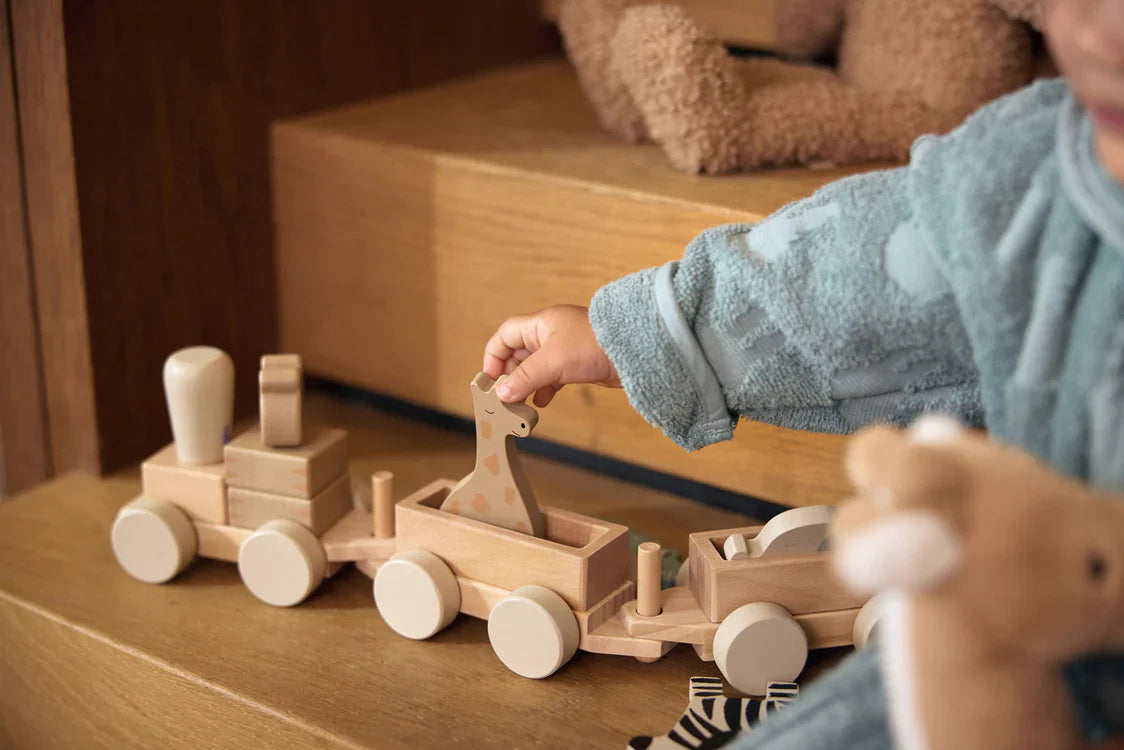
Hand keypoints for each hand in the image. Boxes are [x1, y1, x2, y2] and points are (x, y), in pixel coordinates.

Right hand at [483, 305, 621, 406]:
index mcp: (541, 324)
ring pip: (535, 367)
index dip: (494, 355)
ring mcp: (564, 349)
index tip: (490, 379)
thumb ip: (526, 377)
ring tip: (520, 404)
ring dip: (526, 385)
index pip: (505, 335)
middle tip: (504, 398)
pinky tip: (541, 402)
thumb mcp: (553, 361)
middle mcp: (550, 334)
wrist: (633, 352)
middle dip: (510, 375)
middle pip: (518, 354)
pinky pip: (551, 377)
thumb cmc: (595, 345)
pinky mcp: (576, 364)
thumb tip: (502, 393)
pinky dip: (544, 389)